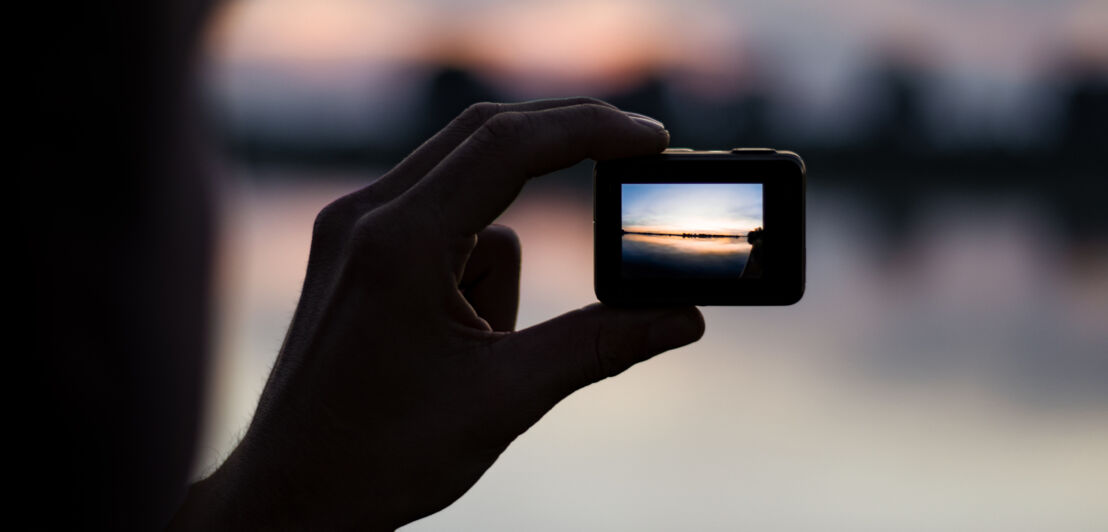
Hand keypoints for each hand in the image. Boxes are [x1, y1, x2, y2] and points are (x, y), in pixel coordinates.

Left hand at [172, 98, 704, 529]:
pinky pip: (442, 229)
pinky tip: (451, 342)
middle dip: (565, 146)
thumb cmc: (379, 458)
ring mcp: (353, 229)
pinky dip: (472, 272)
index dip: (590, 129)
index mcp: (399, 243)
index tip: (653, 136)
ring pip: (471, 202)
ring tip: (480, 352)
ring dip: (502, 265)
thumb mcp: (503, 400)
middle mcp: (366, 217)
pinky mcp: (355, 249)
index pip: (507, 146)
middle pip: (487, 139)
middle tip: (634, 156)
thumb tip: (681, 319)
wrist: (288, 497)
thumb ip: (599, 347)